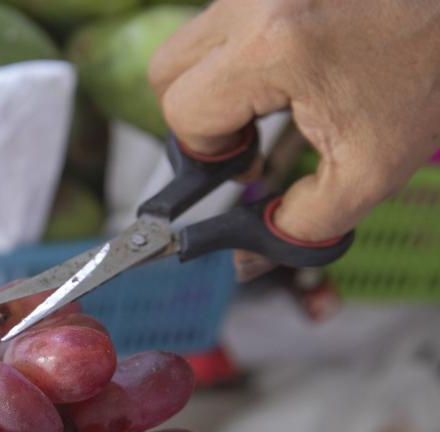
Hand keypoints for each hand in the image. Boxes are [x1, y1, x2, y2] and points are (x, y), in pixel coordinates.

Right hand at [149, 0, 439, 241]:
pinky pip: (226, 22)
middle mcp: (257, 2)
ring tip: (265, 104)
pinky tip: (285, 73)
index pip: (184, 111)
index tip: (240, 165)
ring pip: (191, 42)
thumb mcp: (370, 169)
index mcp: (273, 48)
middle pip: (168, 71)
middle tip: (244, 137)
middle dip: (196, 117)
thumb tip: (246, 257)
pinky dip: (238, 55)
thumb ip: (299, 223)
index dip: (206, 152)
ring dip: (212, 83)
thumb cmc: (431, 72)